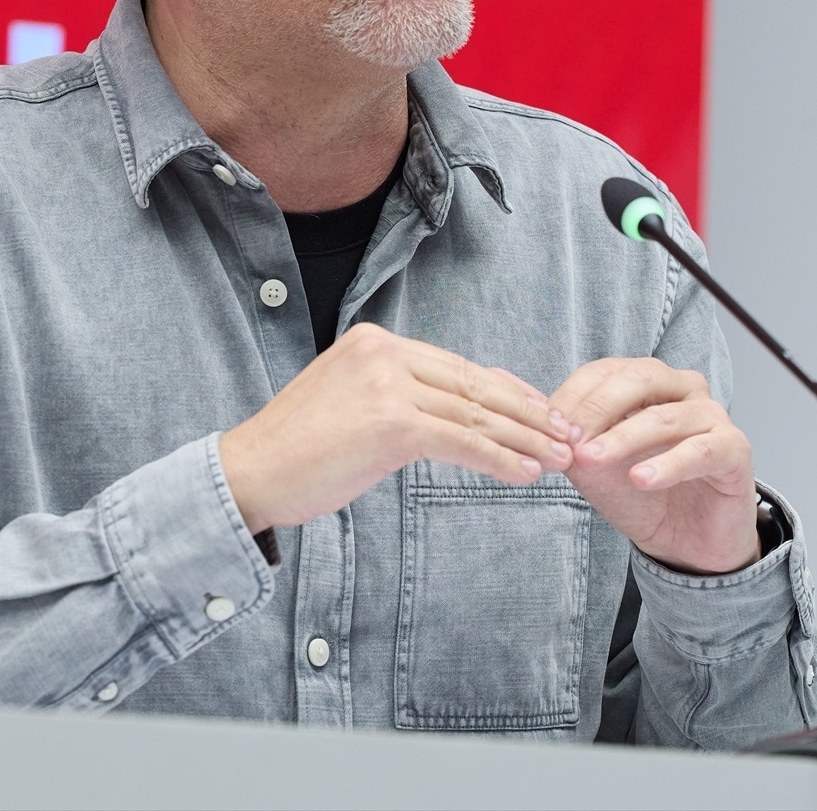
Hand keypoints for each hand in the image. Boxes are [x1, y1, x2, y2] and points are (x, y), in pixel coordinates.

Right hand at [219, 323, 572, 532]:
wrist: (250, 473)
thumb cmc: (297, 450)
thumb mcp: (351, 403)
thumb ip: (402, 396)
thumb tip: (461, 407)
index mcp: (375, 342)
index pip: (457, 366)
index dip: (506, 391)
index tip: (541, 412)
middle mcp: (384, 352)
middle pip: (474, 384)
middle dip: (527, 413)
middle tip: (565, 435)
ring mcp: (388, 385)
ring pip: (475, 414)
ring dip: (524, 440)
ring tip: (558, 460)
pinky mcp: (391, 423)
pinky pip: (461, 442)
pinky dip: (499, 459)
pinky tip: (525, 474)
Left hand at [549, 358, 759, 573]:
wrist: (685, 543)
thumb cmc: (642, 495)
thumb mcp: (596, 470)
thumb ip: (574, 446)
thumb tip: (550, 431)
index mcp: (647, 382)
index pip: (605, 371)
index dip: (574, 395)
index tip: (548, 425)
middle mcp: (682, 389)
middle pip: (638, 380)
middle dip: (596, 408)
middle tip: (569, 439)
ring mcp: (711, 416)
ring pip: (664, 416)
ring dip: (623, 438)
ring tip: (592, 460)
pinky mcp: (734, 450)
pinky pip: (700, 451)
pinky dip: (667, 464)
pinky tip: (640, 479)